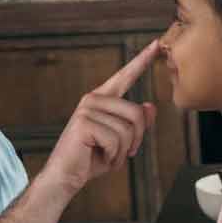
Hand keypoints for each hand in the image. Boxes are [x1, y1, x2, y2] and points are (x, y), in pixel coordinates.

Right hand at [39, 40, 160, 195]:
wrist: (65, 177)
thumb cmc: (91, 159)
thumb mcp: (121, 141)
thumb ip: (136, 123)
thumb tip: (151, 106)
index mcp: (102, 99)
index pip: (125, 76)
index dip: (142, 61)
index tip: (156, 44)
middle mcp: (93, 99)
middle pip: (137, 113)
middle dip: (136, 140)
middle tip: (124, 153)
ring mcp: (87, 109)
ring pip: (128, 130)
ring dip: (123, 151)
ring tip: (107, 156)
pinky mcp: (84, 123)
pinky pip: (116, 141)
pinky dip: (113, 157)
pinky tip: (99, 158)